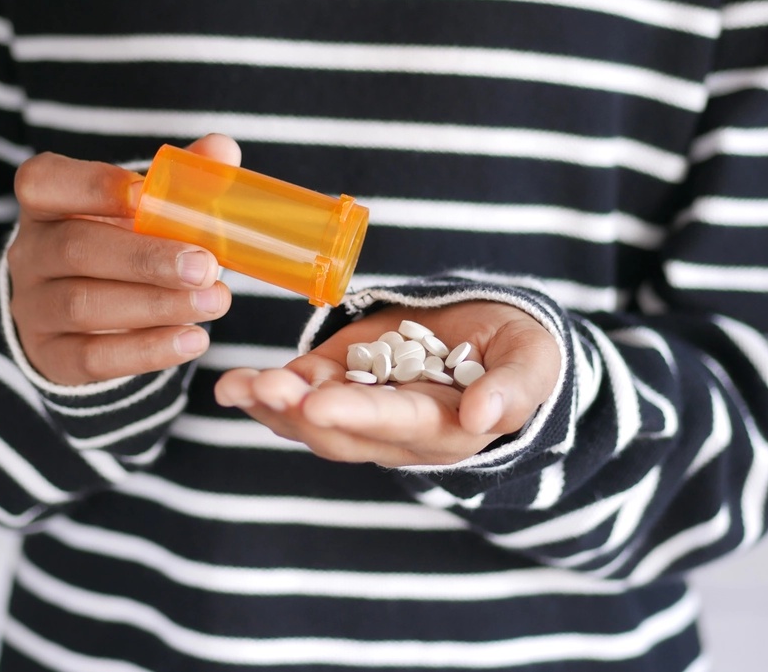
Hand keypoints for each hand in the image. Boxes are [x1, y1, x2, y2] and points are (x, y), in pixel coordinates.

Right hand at [7, 134, 238, 384]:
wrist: (80, 319)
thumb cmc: (121, 243)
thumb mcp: (143, 209)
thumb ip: (182, 178)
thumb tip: (222, 149)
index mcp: (46, 202)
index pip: (45, 183)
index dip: (94, 186)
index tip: (148, 194)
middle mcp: (29, 252)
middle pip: (75, 249)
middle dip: (146, 258)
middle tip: (206, 266)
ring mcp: (33, 307)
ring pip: (84, 305)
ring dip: (158, 305)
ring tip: (216, 302)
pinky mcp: (51, 356)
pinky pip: (93, 357)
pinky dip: (148, 350)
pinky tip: (194, 340)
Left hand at [215, 302, 561, 466]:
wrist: (494, 336)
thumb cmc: (521, 351)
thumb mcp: (533, 363)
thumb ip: (514, 389)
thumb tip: (483, 418)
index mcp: (444, 428)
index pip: (396, 422)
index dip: (357, 415)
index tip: (317, 404)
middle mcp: (395, 430)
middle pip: (341, 431)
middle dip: (298, 412)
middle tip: (264, 389)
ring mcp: (362, 407)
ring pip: (309, 419)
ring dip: (271, 406)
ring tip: (235, 389)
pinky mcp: (341, 380)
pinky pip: (300, 394)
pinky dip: (267, 392)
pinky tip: (237, 385)